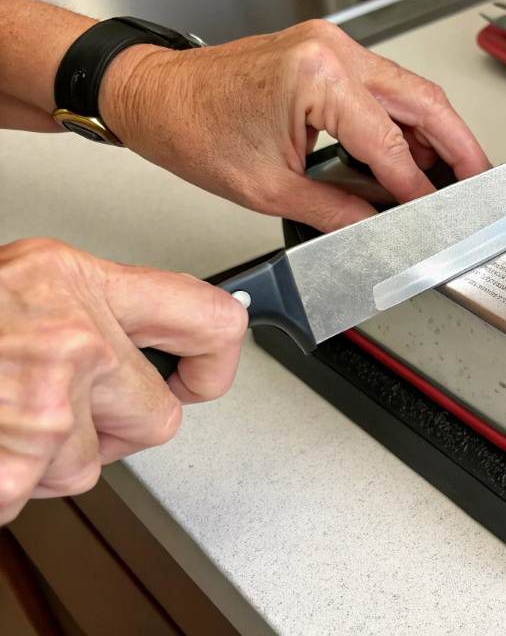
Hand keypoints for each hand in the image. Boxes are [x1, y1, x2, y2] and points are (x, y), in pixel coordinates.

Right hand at [0, 238, 246, 524]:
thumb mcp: (34, 278)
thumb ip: (102, 306)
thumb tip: (172, 337)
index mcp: (79, 284)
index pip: (210, 321)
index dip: (218, 360)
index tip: (202, 375)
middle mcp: (71, 345)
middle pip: (158, 420)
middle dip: (115, 423)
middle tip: (62, 400)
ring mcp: (41, 414)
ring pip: (91, 467)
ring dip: (53, 454)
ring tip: (5, 411)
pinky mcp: (11, 474)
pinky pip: (39, 494)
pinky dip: (11, 481)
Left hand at [99, 20, 491, 231]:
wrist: (152, 94)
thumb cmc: (191, 129)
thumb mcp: (269, 188)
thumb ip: (336, 211)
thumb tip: (379, 226)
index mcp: (317, 78)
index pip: (391, 143)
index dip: (419, 187)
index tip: (438, 212)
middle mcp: (331, 50)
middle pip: (422, 100)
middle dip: (457, 145)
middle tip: (479, 180)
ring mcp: (331, 45)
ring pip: (408, 90)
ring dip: (434, 133)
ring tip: (450, 175)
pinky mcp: (326, 51)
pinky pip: (382, 86)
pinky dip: (402, 121)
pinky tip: (411, 152)